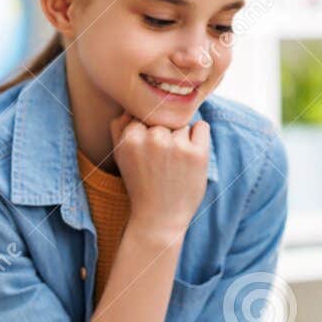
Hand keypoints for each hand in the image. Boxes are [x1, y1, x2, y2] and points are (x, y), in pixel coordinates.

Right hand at [110, 114, 210, 235]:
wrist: (159, 217)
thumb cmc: (140, 184)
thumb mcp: (120, 155)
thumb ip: (119, 126)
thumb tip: (131, 103)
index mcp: (130, 137)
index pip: (144, 113)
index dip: (148, 130)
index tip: (148, 151)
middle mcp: (152, 138)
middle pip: (164, 117)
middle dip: (165, 133)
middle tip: (161, 161)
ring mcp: (175, 145)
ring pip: (182, 123)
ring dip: (181, 137)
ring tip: (174, 163)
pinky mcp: (197, 153)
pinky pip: (201, 127)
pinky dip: (199, 137)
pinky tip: (190, 157)